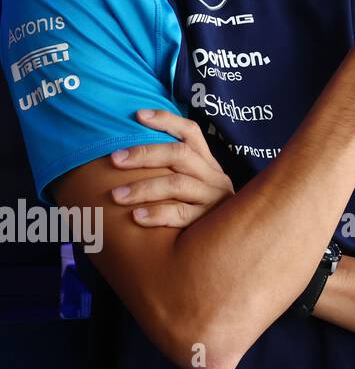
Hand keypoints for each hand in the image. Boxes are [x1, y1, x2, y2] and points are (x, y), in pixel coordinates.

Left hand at [109, 109, 234, 227]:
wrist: (226, 252)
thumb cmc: (195, 219)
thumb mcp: (189, 192)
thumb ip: (169, 176)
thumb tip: (121, 160)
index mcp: (207, 165)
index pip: (190, 133)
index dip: (167, 121)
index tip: (138, 115)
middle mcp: (215, 177)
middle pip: (181, 154)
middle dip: (145, 153)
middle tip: (114, 159)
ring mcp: (215, 200)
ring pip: (179, 184)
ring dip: (144, 188)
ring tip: (116, 195)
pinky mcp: (211, 223)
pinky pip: (182, 215)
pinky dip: (157, 214)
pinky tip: (137, 217)